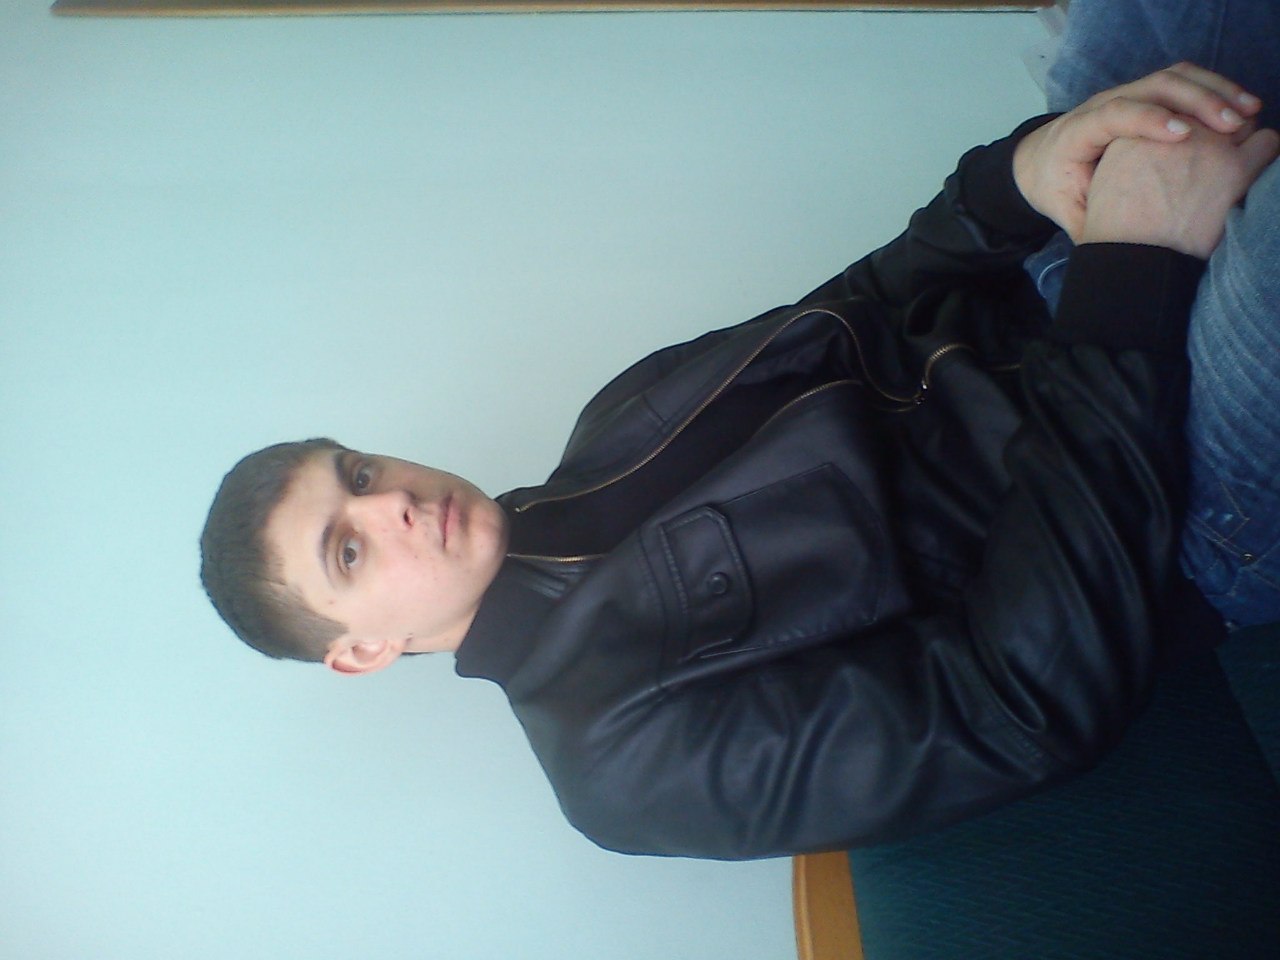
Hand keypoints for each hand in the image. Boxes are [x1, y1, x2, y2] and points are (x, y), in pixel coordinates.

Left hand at [1012, 63, 1263, 239]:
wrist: (1040, 160)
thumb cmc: (1055, 188)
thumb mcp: (1064, 210)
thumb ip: (1086, 223)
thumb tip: (1109, 245)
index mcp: (1077, 133)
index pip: (1114, 114)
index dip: (1148, 120)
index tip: (1183, 135)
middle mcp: (1101, 105)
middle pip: (1152, 87)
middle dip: (1196, 101)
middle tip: (1234, 125)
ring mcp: (1124, 95)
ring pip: (1172, 78)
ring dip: (1214, 91)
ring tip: (1248, 112)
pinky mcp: (1142, 95)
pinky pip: (1181, 82)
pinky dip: (1212, 90)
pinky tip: (1239, 108)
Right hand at [1080, 120, 1278, 258]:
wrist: (1131, 255)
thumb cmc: (1114, 229)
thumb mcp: (1105, 179)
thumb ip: (1130, 152)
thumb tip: (1149, 149)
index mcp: (1141, 128)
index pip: (1177, 109)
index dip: (1185, 126)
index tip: (1184, 145)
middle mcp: (1177, 128)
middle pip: (1210, 109)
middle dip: (1213, 124)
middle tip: (1211, 151)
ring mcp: (1210, 145)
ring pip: (1242, 120)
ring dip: (1240, 136)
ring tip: (1233, 160)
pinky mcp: (1237, 167)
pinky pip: (1267, 142)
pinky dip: (1262, 151)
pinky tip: (1251, 168)